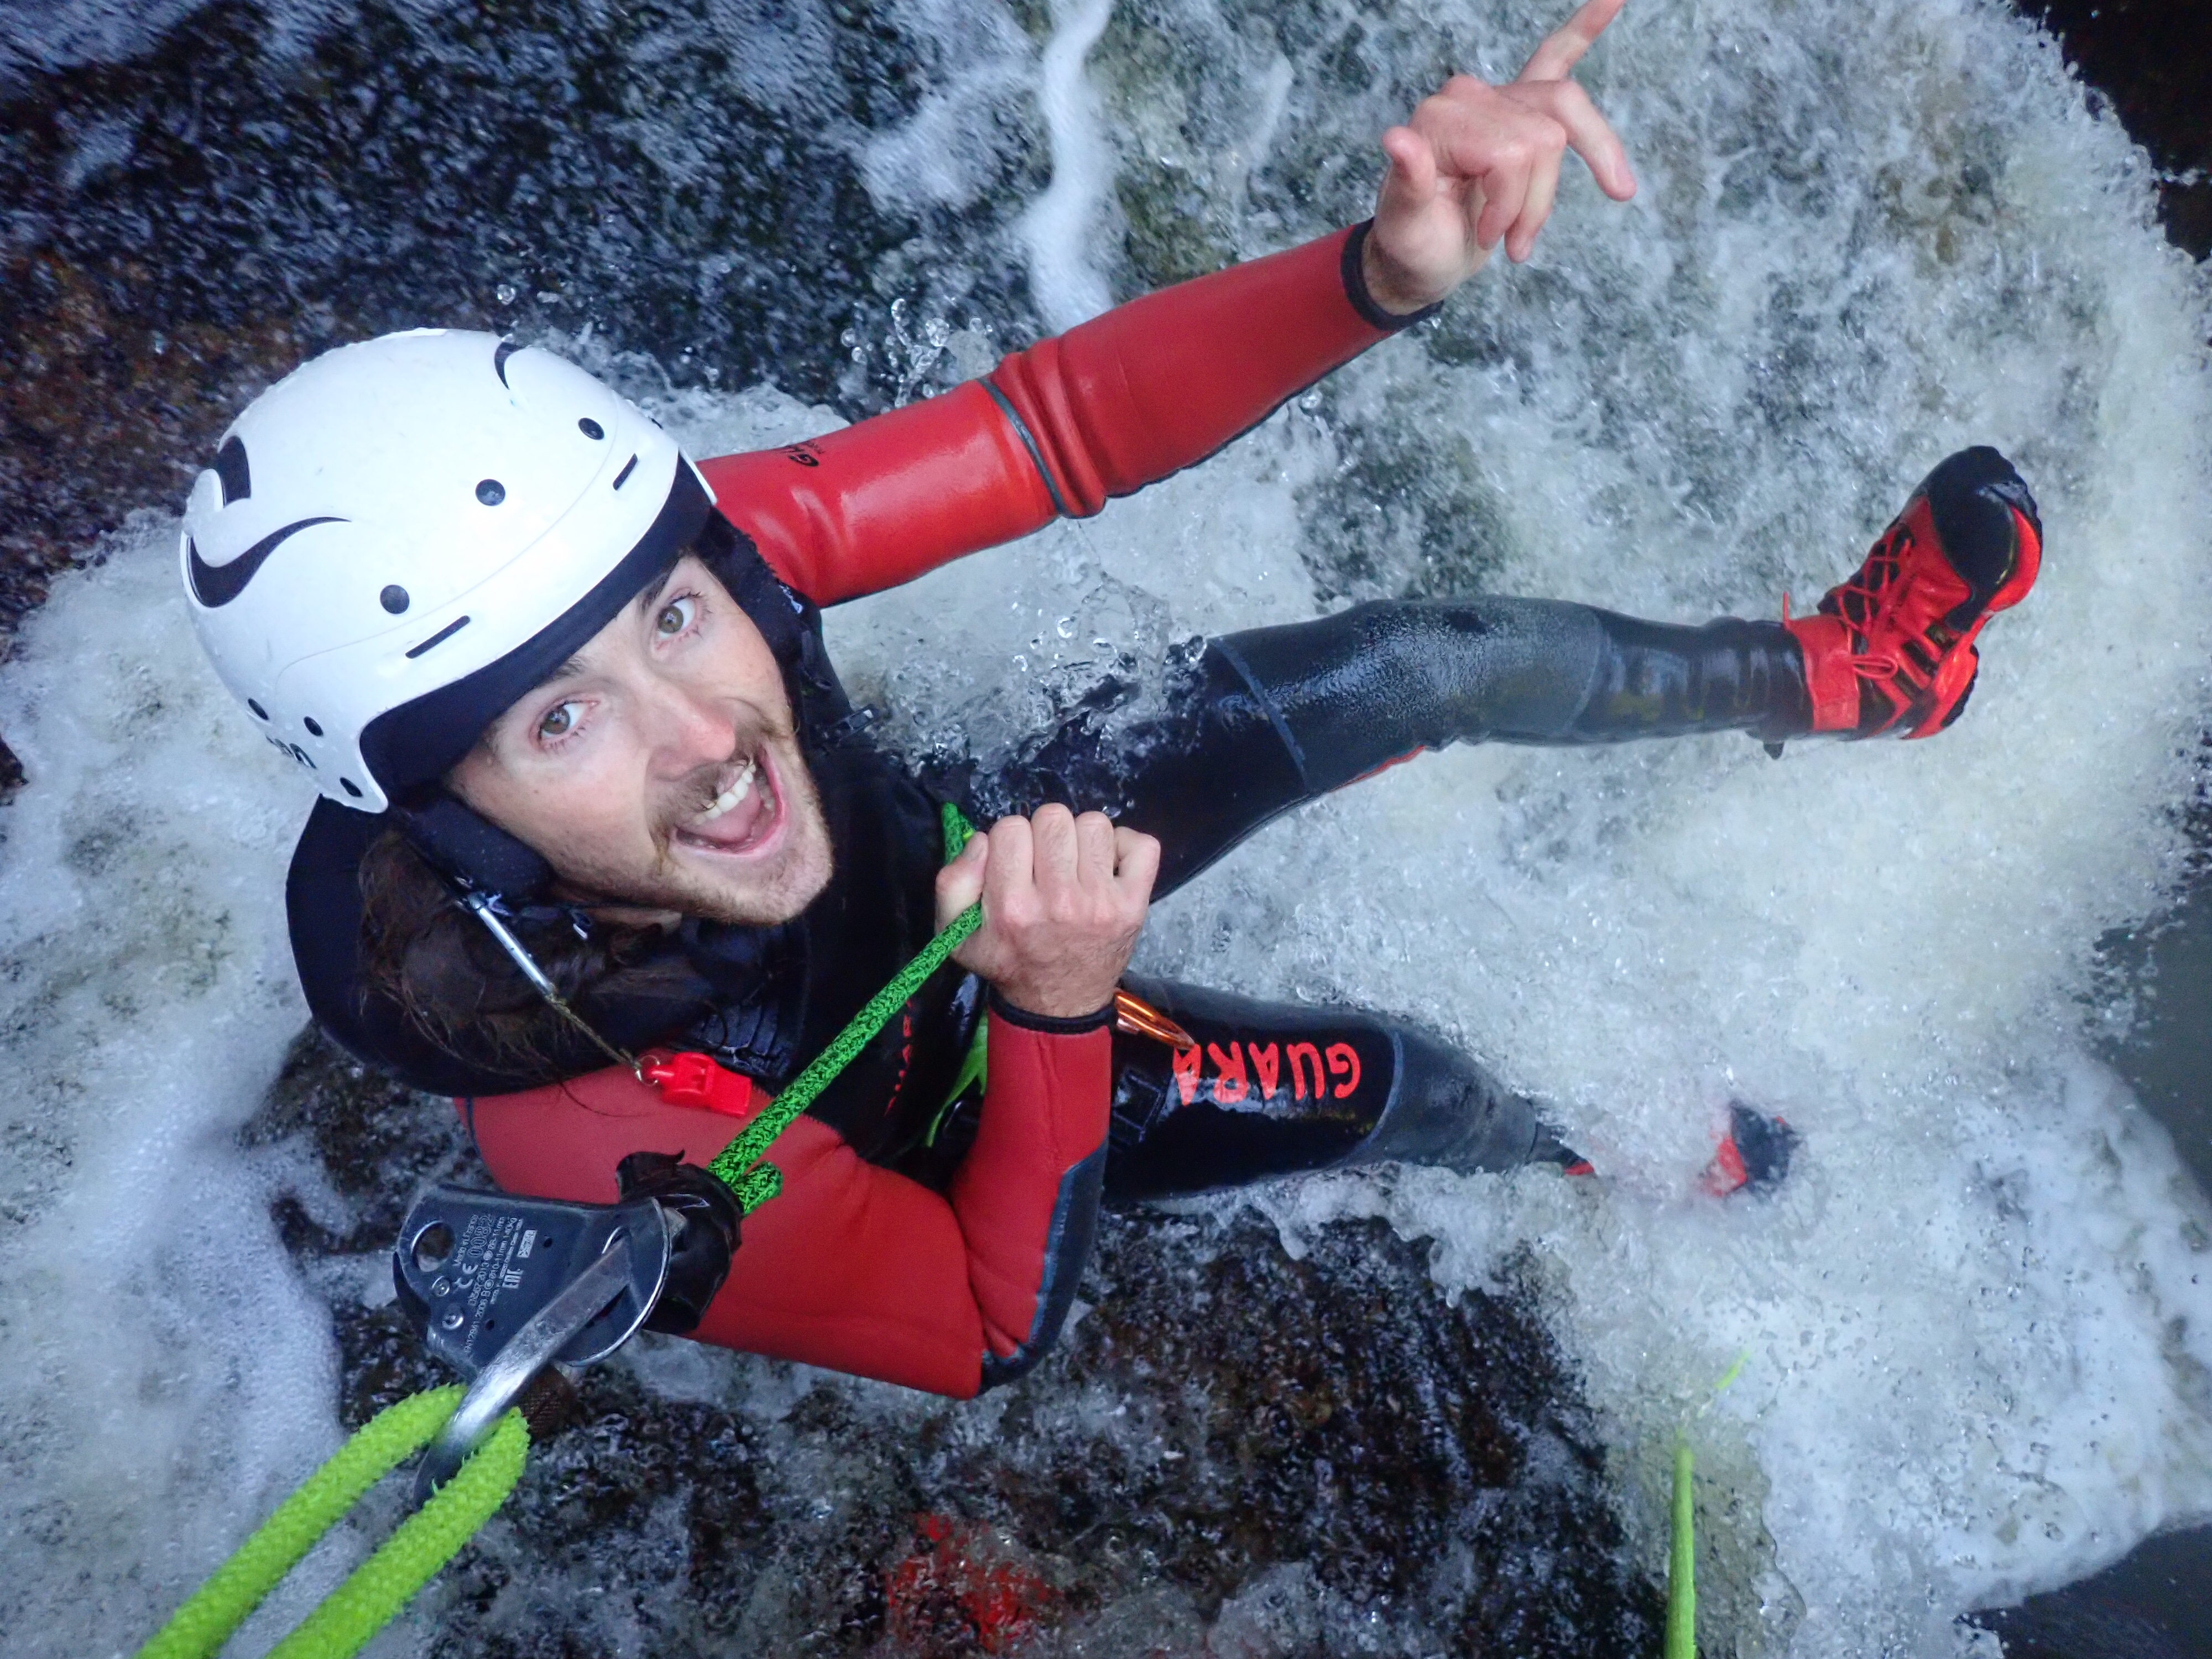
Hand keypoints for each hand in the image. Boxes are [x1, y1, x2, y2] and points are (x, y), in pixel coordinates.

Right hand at [935, 805, 1159, 1019]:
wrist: (1058, 1004)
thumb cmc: (1008, 962)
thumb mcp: (957, 936)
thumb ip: (952, 882)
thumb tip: (982, 840)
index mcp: (1012, 907)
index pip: (1010, 828)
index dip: (1010, 841)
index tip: (1015, 864)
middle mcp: (1059, 902)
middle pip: (1053, 818)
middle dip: (1044, 835)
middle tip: (1045, 864)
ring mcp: (1101, 902)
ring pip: (1094, 824)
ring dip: (1081, 840)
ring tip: (1074, 866)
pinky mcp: (1133, 904)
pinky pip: (1141, 844)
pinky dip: (1126, 847)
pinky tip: (1106, 868)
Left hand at [1363, 0, 1637, 313]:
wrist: (1418, 258)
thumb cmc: (1412, 245)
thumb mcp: (1404, 228)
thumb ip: (1407, 184)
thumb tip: (1397, 139)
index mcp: (1439, 119)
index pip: (1513, 150)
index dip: (1513, 202)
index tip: (1492, 239)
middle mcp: (1467, 97)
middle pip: (1545, 136)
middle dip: (1535, 201)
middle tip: (1510, 245)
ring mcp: (1495, 99)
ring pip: (1566, 120)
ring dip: (1553, 189)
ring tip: (1526, 237)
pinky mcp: (1517, 109)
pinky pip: (1557, 56)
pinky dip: (1584, 30)